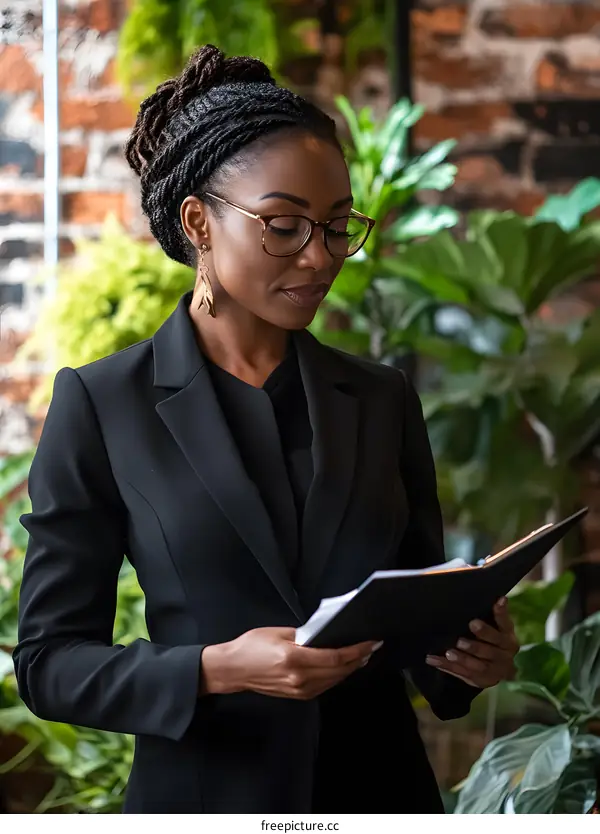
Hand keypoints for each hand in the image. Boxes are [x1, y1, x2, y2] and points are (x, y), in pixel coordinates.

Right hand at [201, 627, 381, 699]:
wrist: (233, 670)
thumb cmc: (251, 647)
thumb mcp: (278, 632)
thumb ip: (304, 634)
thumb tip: (325, 635)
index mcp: (295, 659)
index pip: (335, 657)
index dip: (357, 650)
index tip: (370, 642)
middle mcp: (300, 678)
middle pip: (339, 670)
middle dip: (359, 658)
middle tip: (372, 647)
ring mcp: (300, 690)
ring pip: (335, 680)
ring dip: (350, 668)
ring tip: (362, 655)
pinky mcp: (298, 695)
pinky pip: (325, 685)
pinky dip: (337, 675)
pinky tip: (343, 666)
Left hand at [425, 597, 517, 688]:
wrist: (500, 667)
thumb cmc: (495, 639)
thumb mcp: (499, 626)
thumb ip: (497, 614)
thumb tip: (500, 598)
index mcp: (508, 637)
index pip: (504, 626)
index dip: (498, 617)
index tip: (482, 614)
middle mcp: (504, 656)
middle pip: (491, 651)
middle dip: (475, 646)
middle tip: (460, 640)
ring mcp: (494, 671)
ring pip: (478, 666)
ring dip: (462, 659)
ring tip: (449, 653)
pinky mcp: (480, 680)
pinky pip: (462, 674)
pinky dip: (446, 667)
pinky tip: (433, 660)